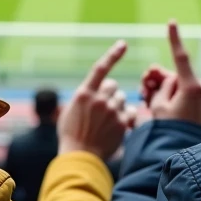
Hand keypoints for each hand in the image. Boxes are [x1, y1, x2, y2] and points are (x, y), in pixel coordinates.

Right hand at [58, 41, 139, 159]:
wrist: (79, 157)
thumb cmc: (71, 134)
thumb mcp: (70, 111)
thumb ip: (84, 96)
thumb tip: (97, 88)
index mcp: (84, 93)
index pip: (100, 68)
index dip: (113, 55)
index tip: (123, 44)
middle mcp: (99, 99)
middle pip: (113, 86)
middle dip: (109, 94)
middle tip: (102, 108)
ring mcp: (111, 111)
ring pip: (121, 99)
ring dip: (117, 106)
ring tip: (106, 121)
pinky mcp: (121, 123)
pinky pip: (129, 112)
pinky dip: (125, 117)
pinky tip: (116, 127)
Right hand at [145, 21, 200, 133]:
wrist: (192, 160)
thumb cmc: (170, 134)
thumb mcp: (158, 108)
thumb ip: (162, 87)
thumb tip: (170, 79)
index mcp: (192, 87)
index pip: (181, 57)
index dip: (174, 39)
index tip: (172, 22)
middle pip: (182, 80)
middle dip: (166, 84)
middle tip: (147, 92)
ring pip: (191, 93)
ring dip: (178, 98)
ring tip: (166, 115)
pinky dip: (190, 108)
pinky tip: (182, 122)